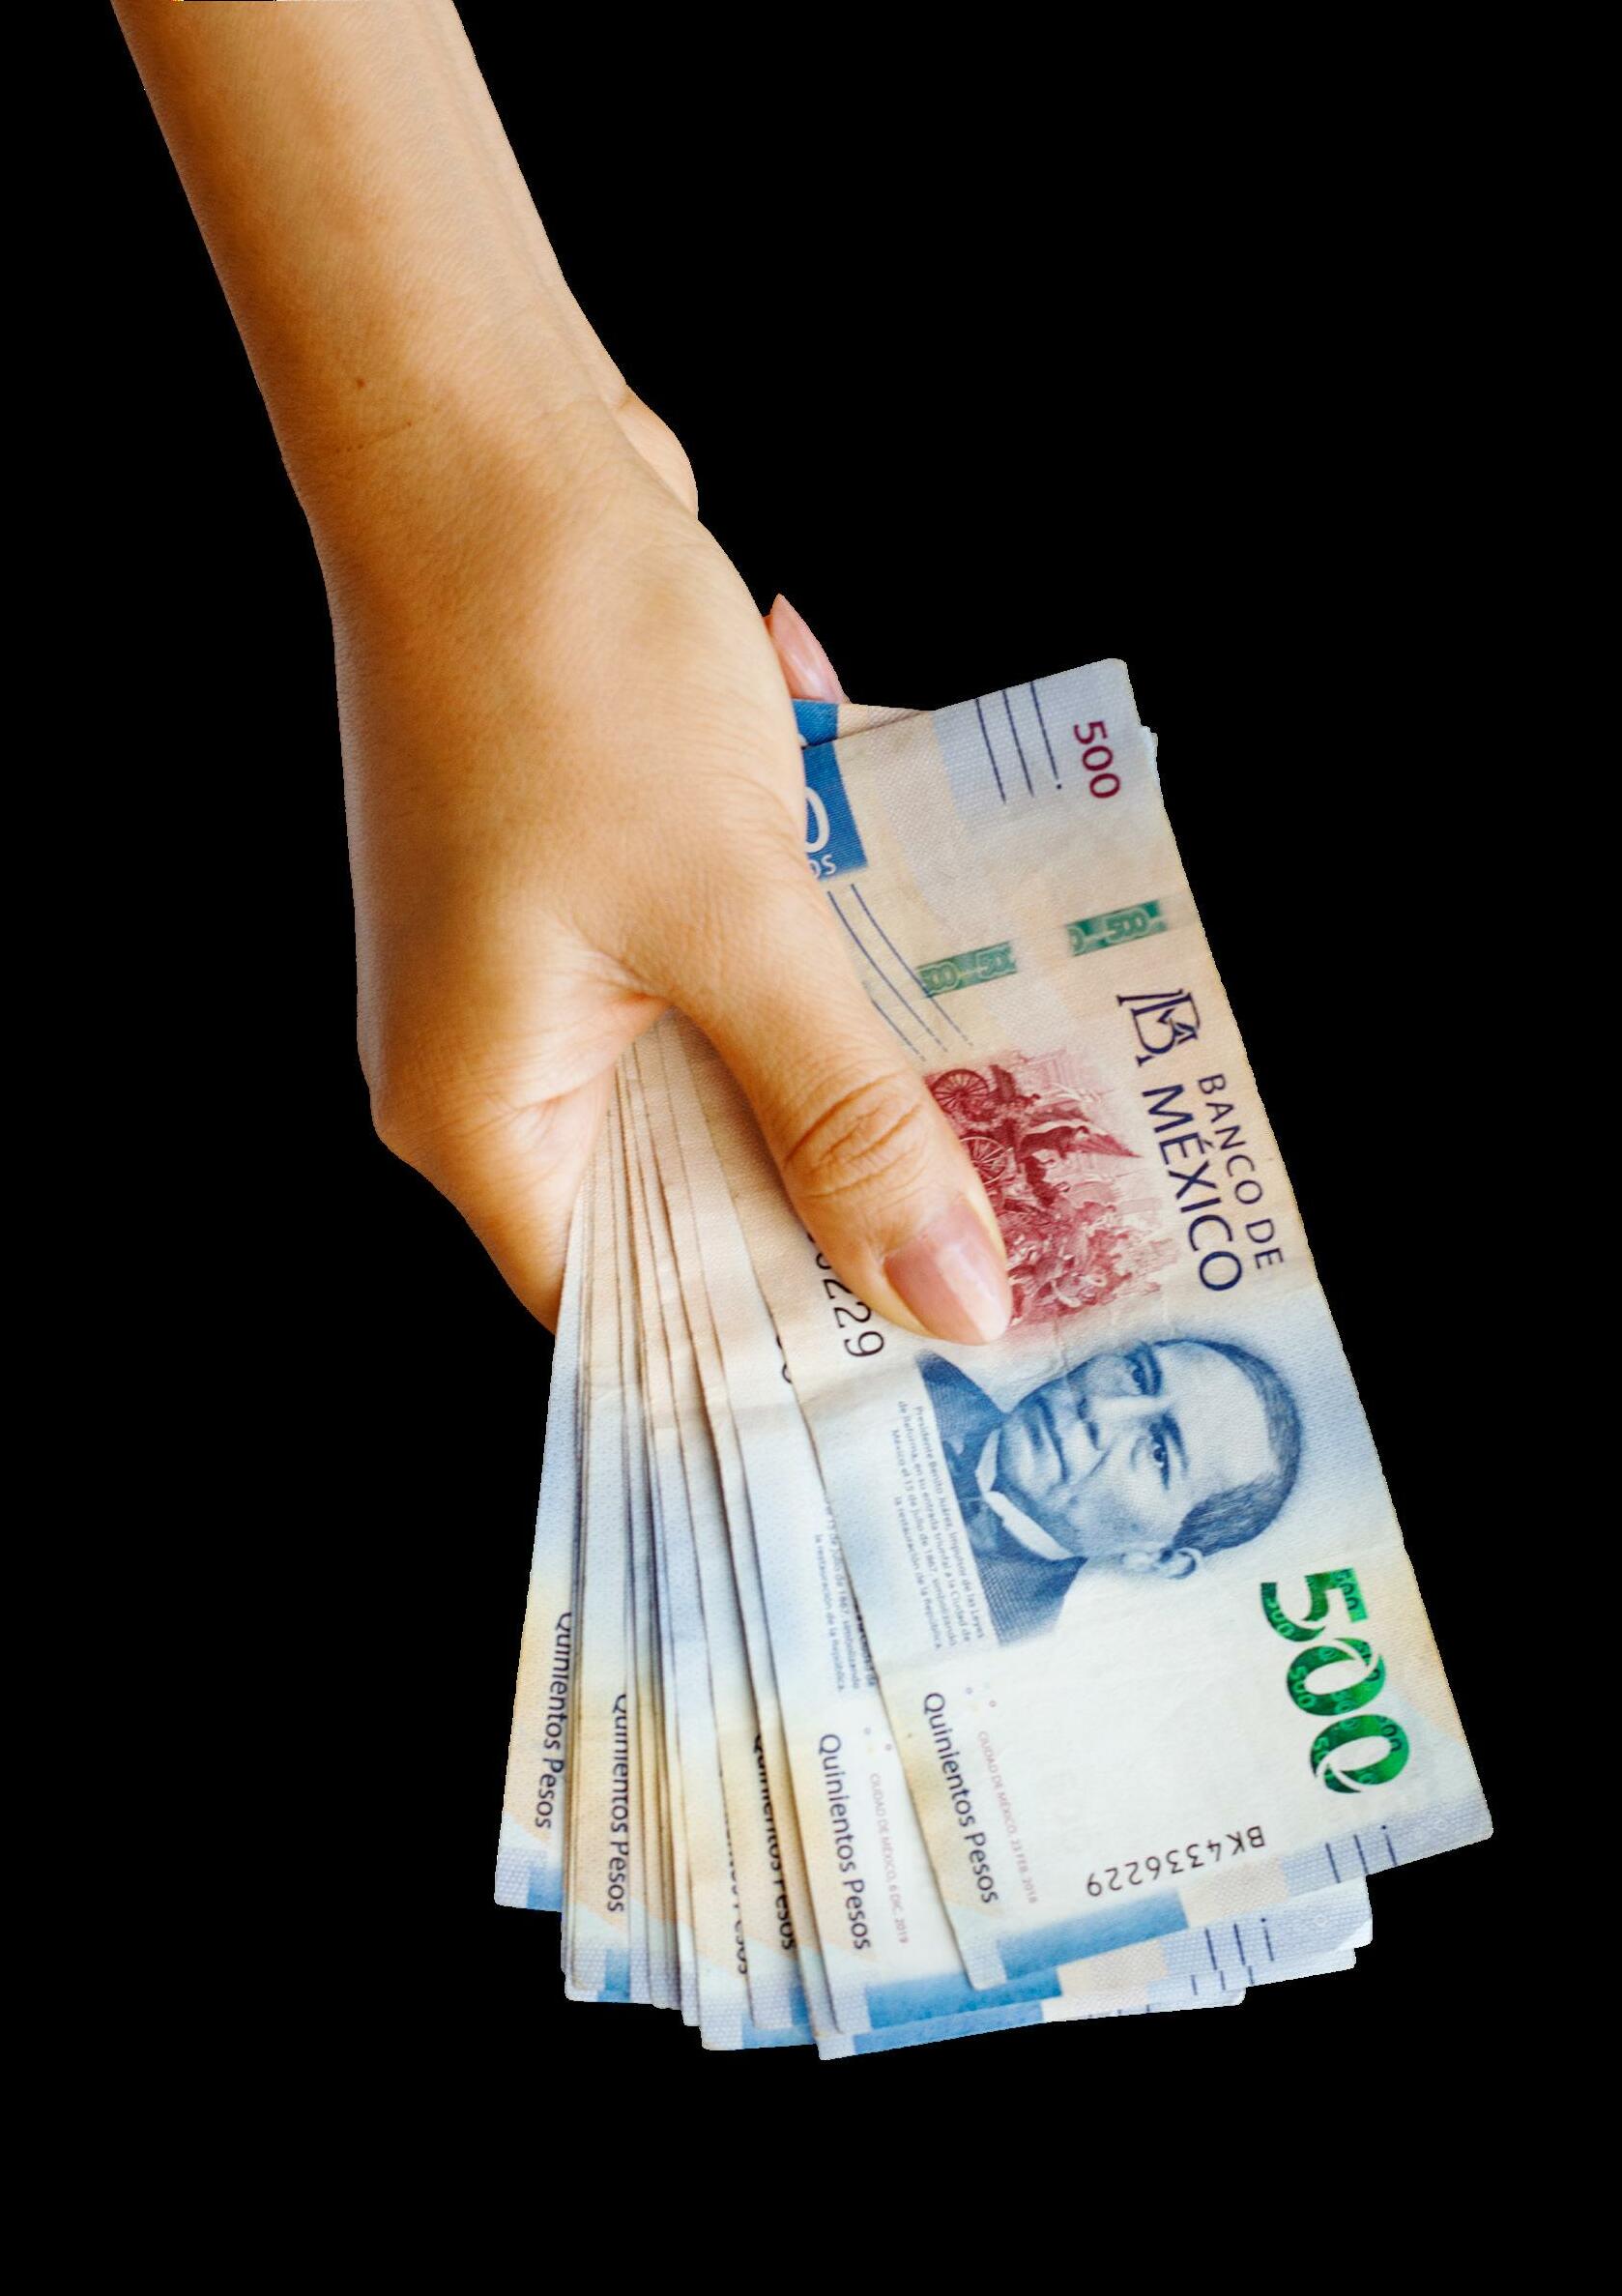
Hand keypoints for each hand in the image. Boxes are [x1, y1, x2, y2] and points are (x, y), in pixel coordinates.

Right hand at [329, 400, 1011, 1338]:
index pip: (642, 1313)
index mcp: (482, 1113)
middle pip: (701, 1204)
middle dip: (852, 1206)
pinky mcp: (607, 893)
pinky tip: (926, 951)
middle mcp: (501, 1065)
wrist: (490, 443)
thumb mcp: (738, 920)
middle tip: (1018, 1238)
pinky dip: (824, 970)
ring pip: (733, 1085)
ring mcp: (552, 975)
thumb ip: (846, 1116)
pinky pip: (735, 980)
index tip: (937, 1370)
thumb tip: (943, 1296)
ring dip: (856, 1076)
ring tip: (1005, 1102)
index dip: (789, 1350)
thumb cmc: (568, 670)